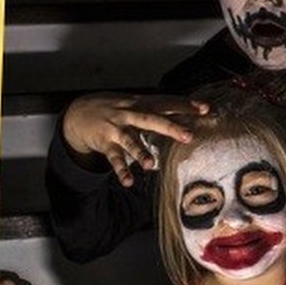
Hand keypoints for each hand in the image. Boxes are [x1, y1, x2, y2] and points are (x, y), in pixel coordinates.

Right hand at [61, 94, 206, 186]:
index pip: (165, 103)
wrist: (79, 112)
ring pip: (130, 141)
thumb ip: (155, 108)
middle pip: (151, 120)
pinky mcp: (105, 143)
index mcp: (140, 104)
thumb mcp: (133, 103)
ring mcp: (116, 129)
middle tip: (189, 136)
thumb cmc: (113, 108)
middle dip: (170, 128)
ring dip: (140, 153)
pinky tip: (128, 182)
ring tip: (151, 165)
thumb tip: (184, 109)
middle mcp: (129, 114)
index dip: (185, 105)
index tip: (206, 109)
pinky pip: (114, 159)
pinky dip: (121, 171)